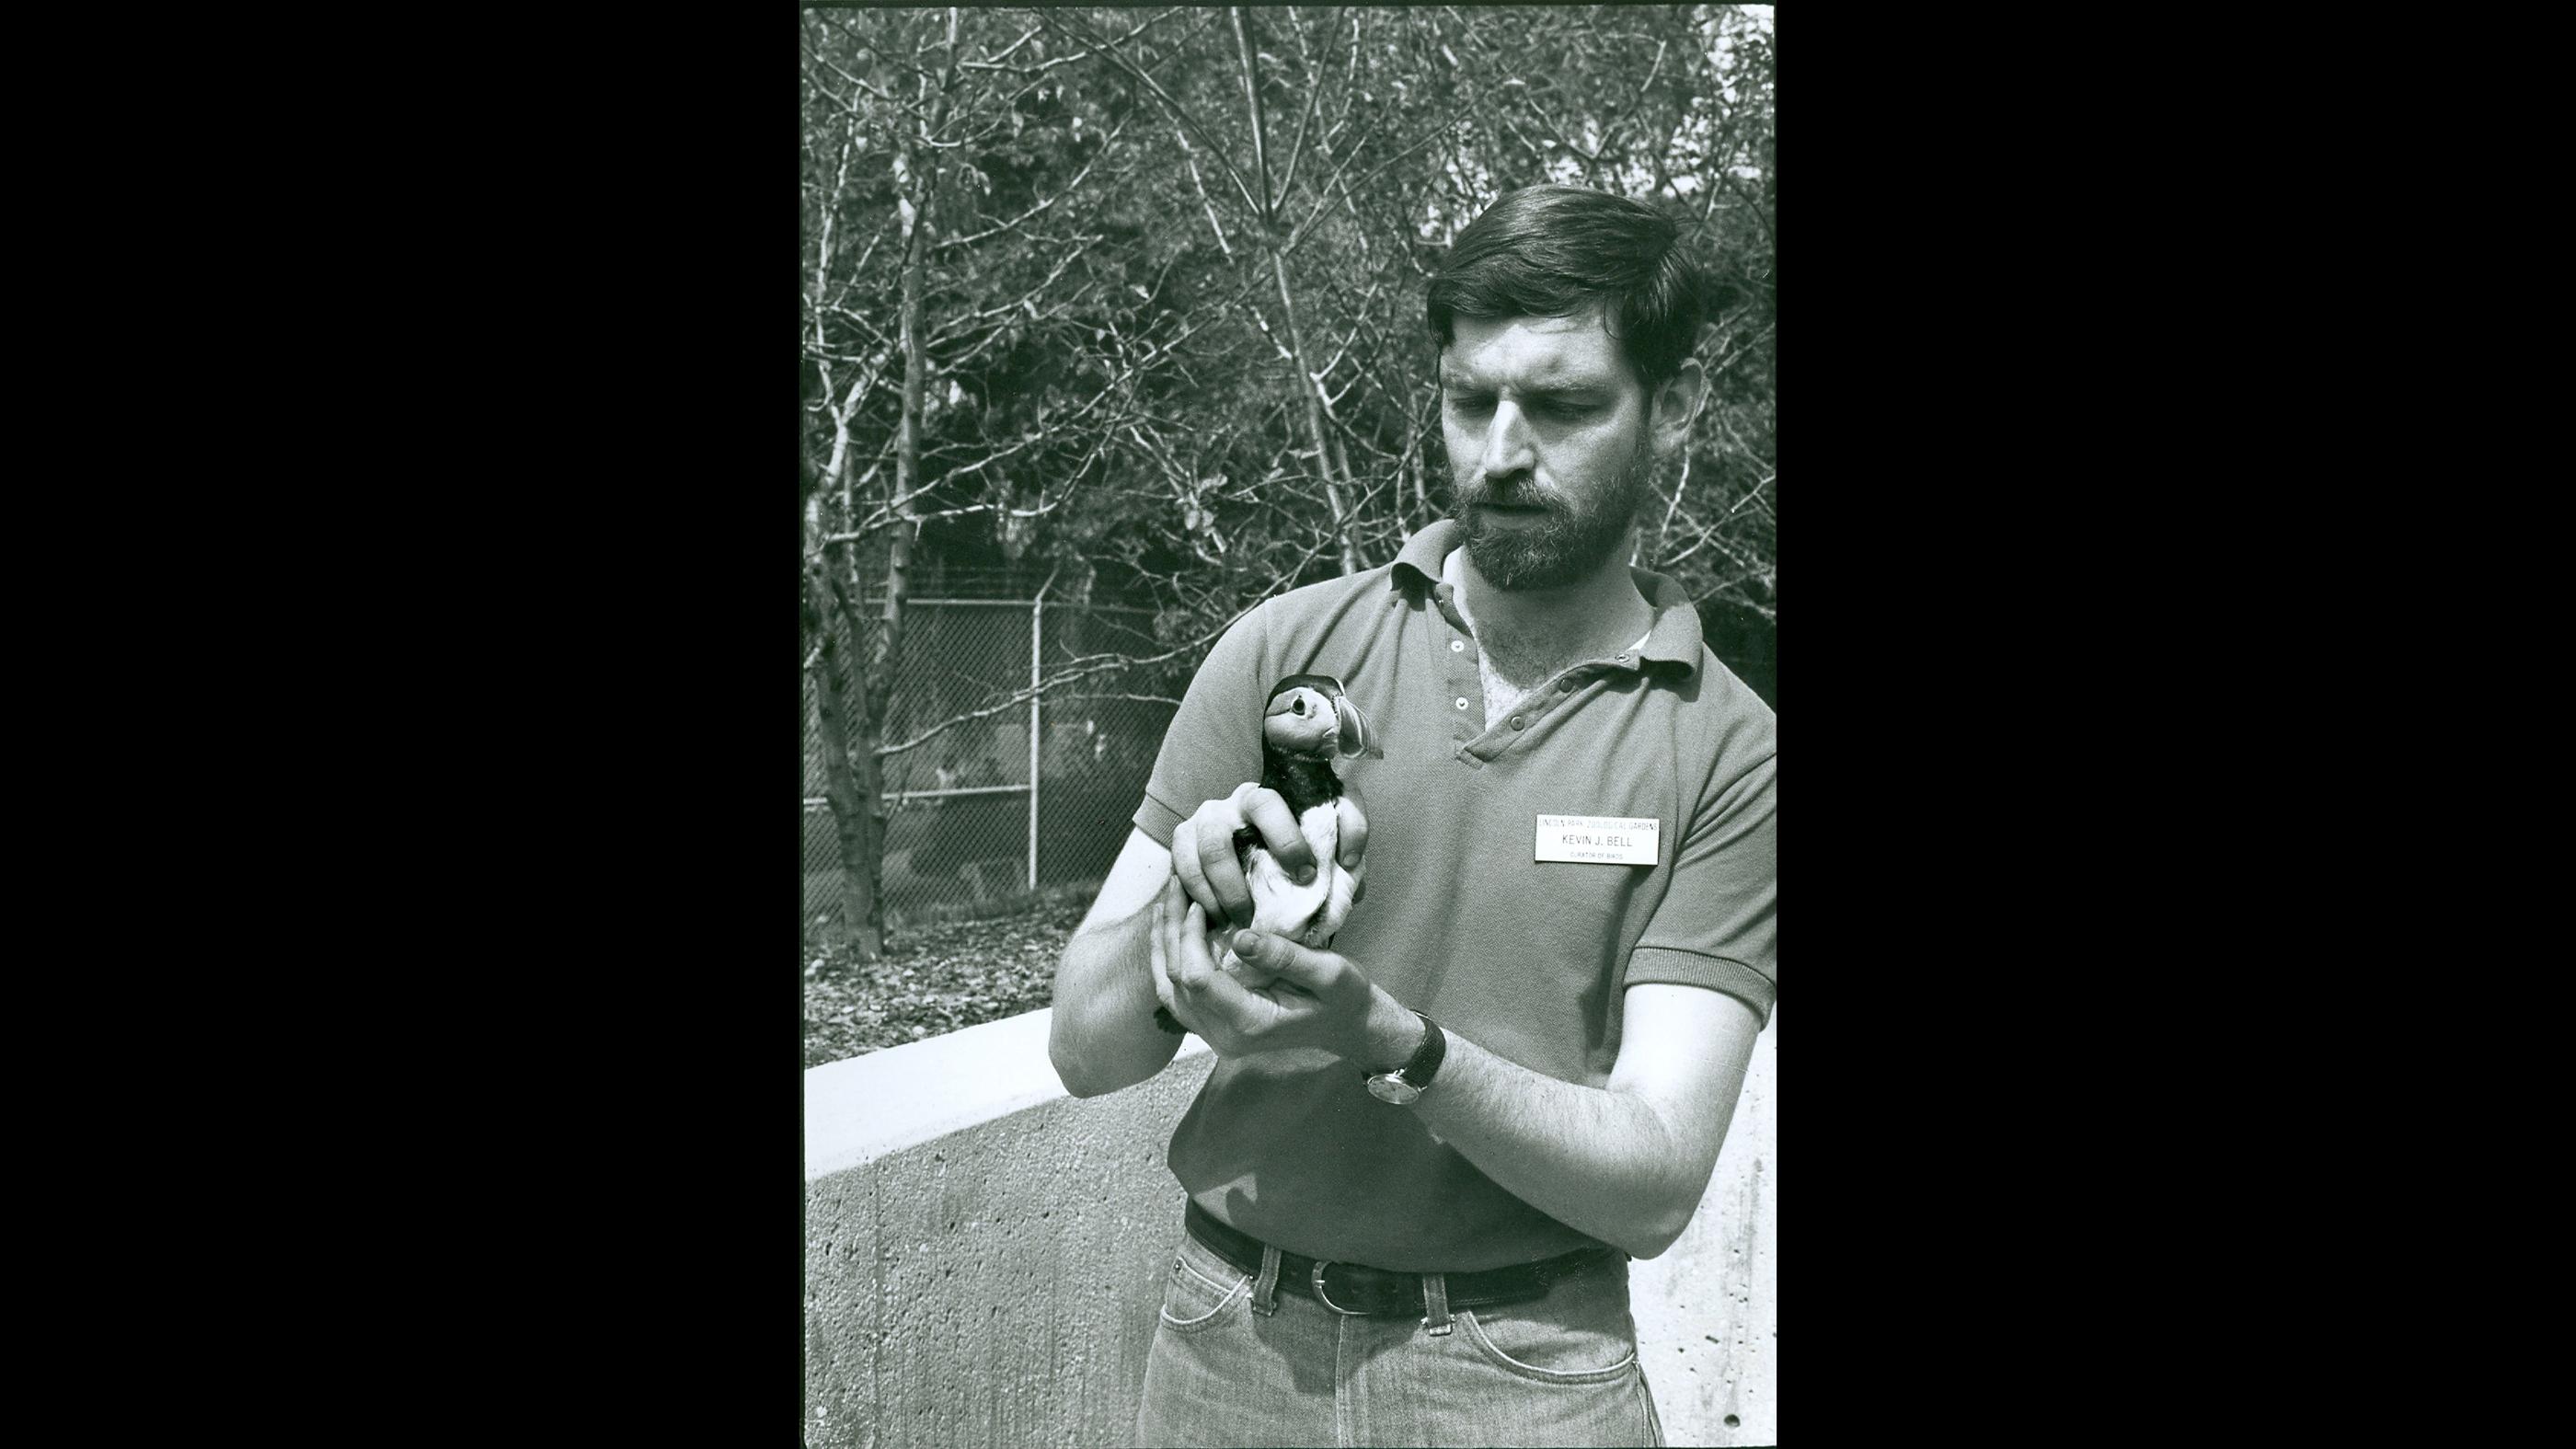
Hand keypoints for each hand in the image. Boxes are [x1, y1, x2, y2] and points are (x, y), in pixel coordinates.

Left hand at [1148, 879, 1409, 1063]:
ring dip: (1165, 941)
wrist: (1348, 1026)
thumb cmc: (1344, 997)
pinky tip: (1171, 927)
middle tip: (1178, 885)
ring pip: (1168, 987)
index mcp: (1249, 1023)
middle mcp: (1223, 1036)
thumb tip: (1239, 937)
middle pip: (1176, 980)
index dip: (1189, 936)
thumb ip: (1285, 957)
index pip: (1197, 979)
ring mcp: (1214, 1034)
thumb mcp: (1329, 972)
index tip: (1200, 901)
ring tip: (1167, 900)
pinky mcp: (1212, 1025)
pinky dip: (1170, 957)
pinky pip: (1177, 992)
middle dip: (1171, 930)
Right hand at [1171, 786, 1371, 934]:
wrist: (1258, 854)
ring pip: (1207, 852)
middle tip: (1264, 908)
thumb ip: (1348, 837)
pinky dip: (1201, 899)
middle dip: (1244, 876)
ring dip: (1226, 892)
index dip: (1286, 839)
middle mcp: (1231, 803)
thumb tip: (1350, 861)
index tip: (1306, 874)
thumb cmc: (1300, 847)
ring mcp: (1203, 822)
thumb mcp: (1329, 838)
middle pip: (1223, 835)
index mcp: (1269, 794)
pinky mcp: (1182, 844)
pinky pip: (1183, 871)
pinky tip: (1218, 919)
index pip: (1270, 802)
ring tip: (1243, 921)